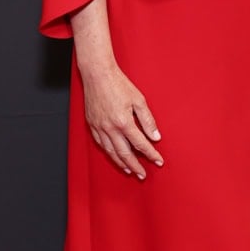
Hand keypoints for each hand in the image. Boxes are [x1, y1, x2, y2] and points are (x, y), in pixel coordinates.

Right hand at [79, 63, 162, 178]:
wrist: (97, 75)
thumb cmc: (119, 84)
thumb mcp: (139, 100)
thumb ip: (148, 120)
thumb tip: (155, 136)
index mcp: (124, 122)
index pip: (141, 144)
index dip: (151, 154)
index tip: (158, 161)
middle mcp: (110, 128)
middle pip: (124, 153)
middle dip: (135, 165)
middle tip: (143, 175)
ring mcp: (99, 127)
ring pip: (111, 151)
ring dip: (121, 163)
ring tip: (130, 170)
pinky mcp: (91, 125)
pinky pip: (101, 144)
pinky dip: (109, 152)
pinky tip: (114, 156)